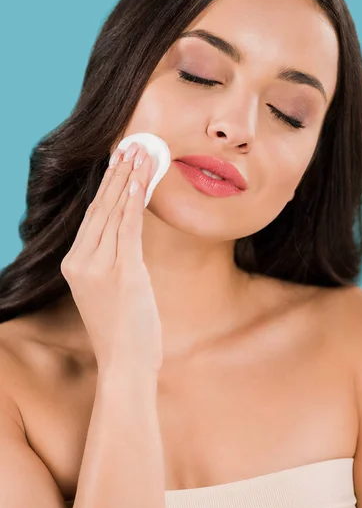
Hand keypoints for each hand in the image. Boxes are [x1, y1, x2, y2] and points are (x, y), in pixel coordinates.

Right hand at [60, 142, 162, 375]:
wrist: (126, 361)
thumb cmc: (123, 328)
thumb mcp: (110, 289)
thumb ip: (112, 258)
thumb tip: (128, 229)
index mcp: (74, 264)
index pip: (92, 217)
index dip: (107, 186)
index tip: (118, 163)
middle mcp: (80, 262)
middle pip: (100, 208)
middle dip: (117, 174)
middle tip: (130, 146)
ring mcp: (98, 267)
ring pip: (114, 212)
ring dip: (129, 179)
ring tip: (140, 153)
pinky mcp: (121, 272)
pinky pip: (128, 228)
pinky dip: (135, 201)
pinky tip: (141, 179)